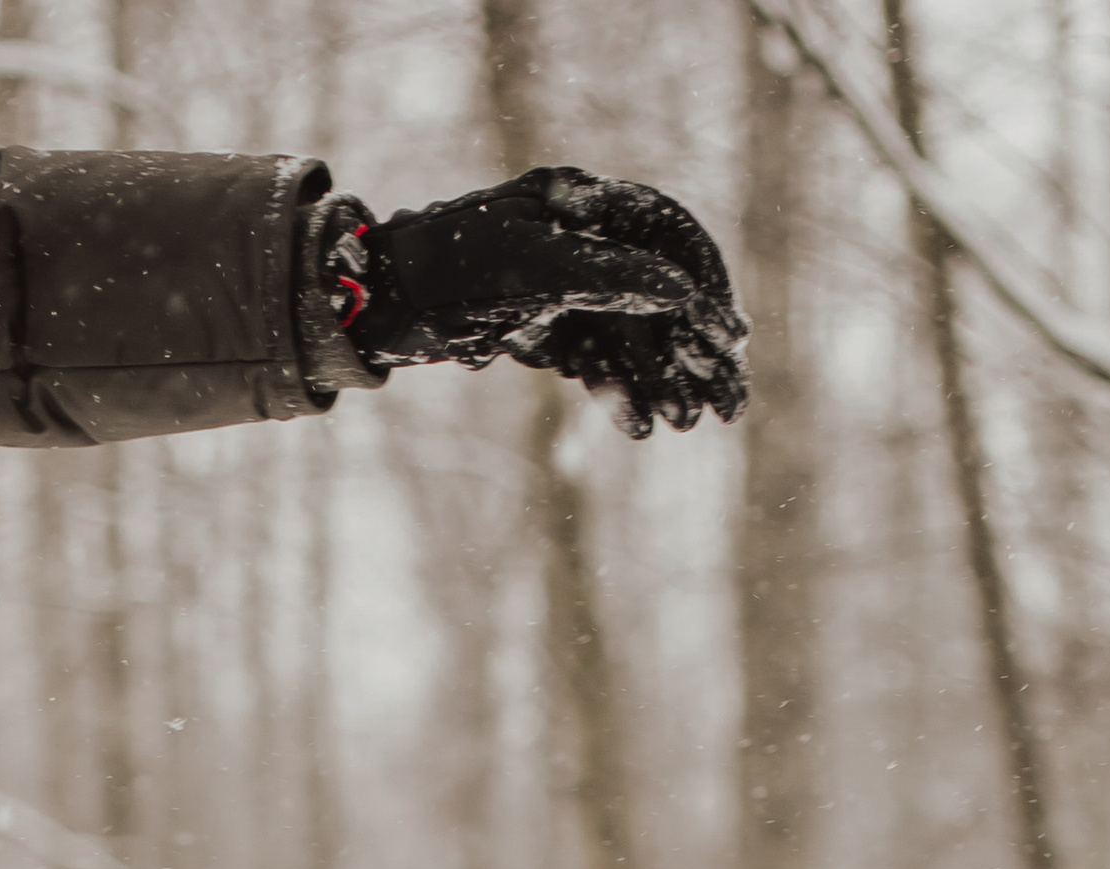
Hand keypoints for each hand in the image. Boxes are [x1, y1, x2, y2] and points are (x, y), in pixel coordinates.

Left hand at [337, 166, 747, 436]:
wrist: (377, 301)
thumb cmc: (447, 270)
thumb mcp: (532, 269)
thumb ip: (607, 274)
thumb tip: (680, 290)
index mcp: (583, 202)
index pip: (669, 234)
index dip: (706, 284)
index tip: (732, 338)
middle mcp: (581, 237)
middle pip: (658, 290)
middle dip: (694, 348)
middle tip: (728, 406)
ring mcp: (562, 284)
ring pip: (632, 331)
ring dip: (664, 377)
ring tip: (690, 423)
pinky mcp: (541, 325)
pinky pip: (595, 358)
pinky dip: (617, 390)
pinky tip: (639, 426)